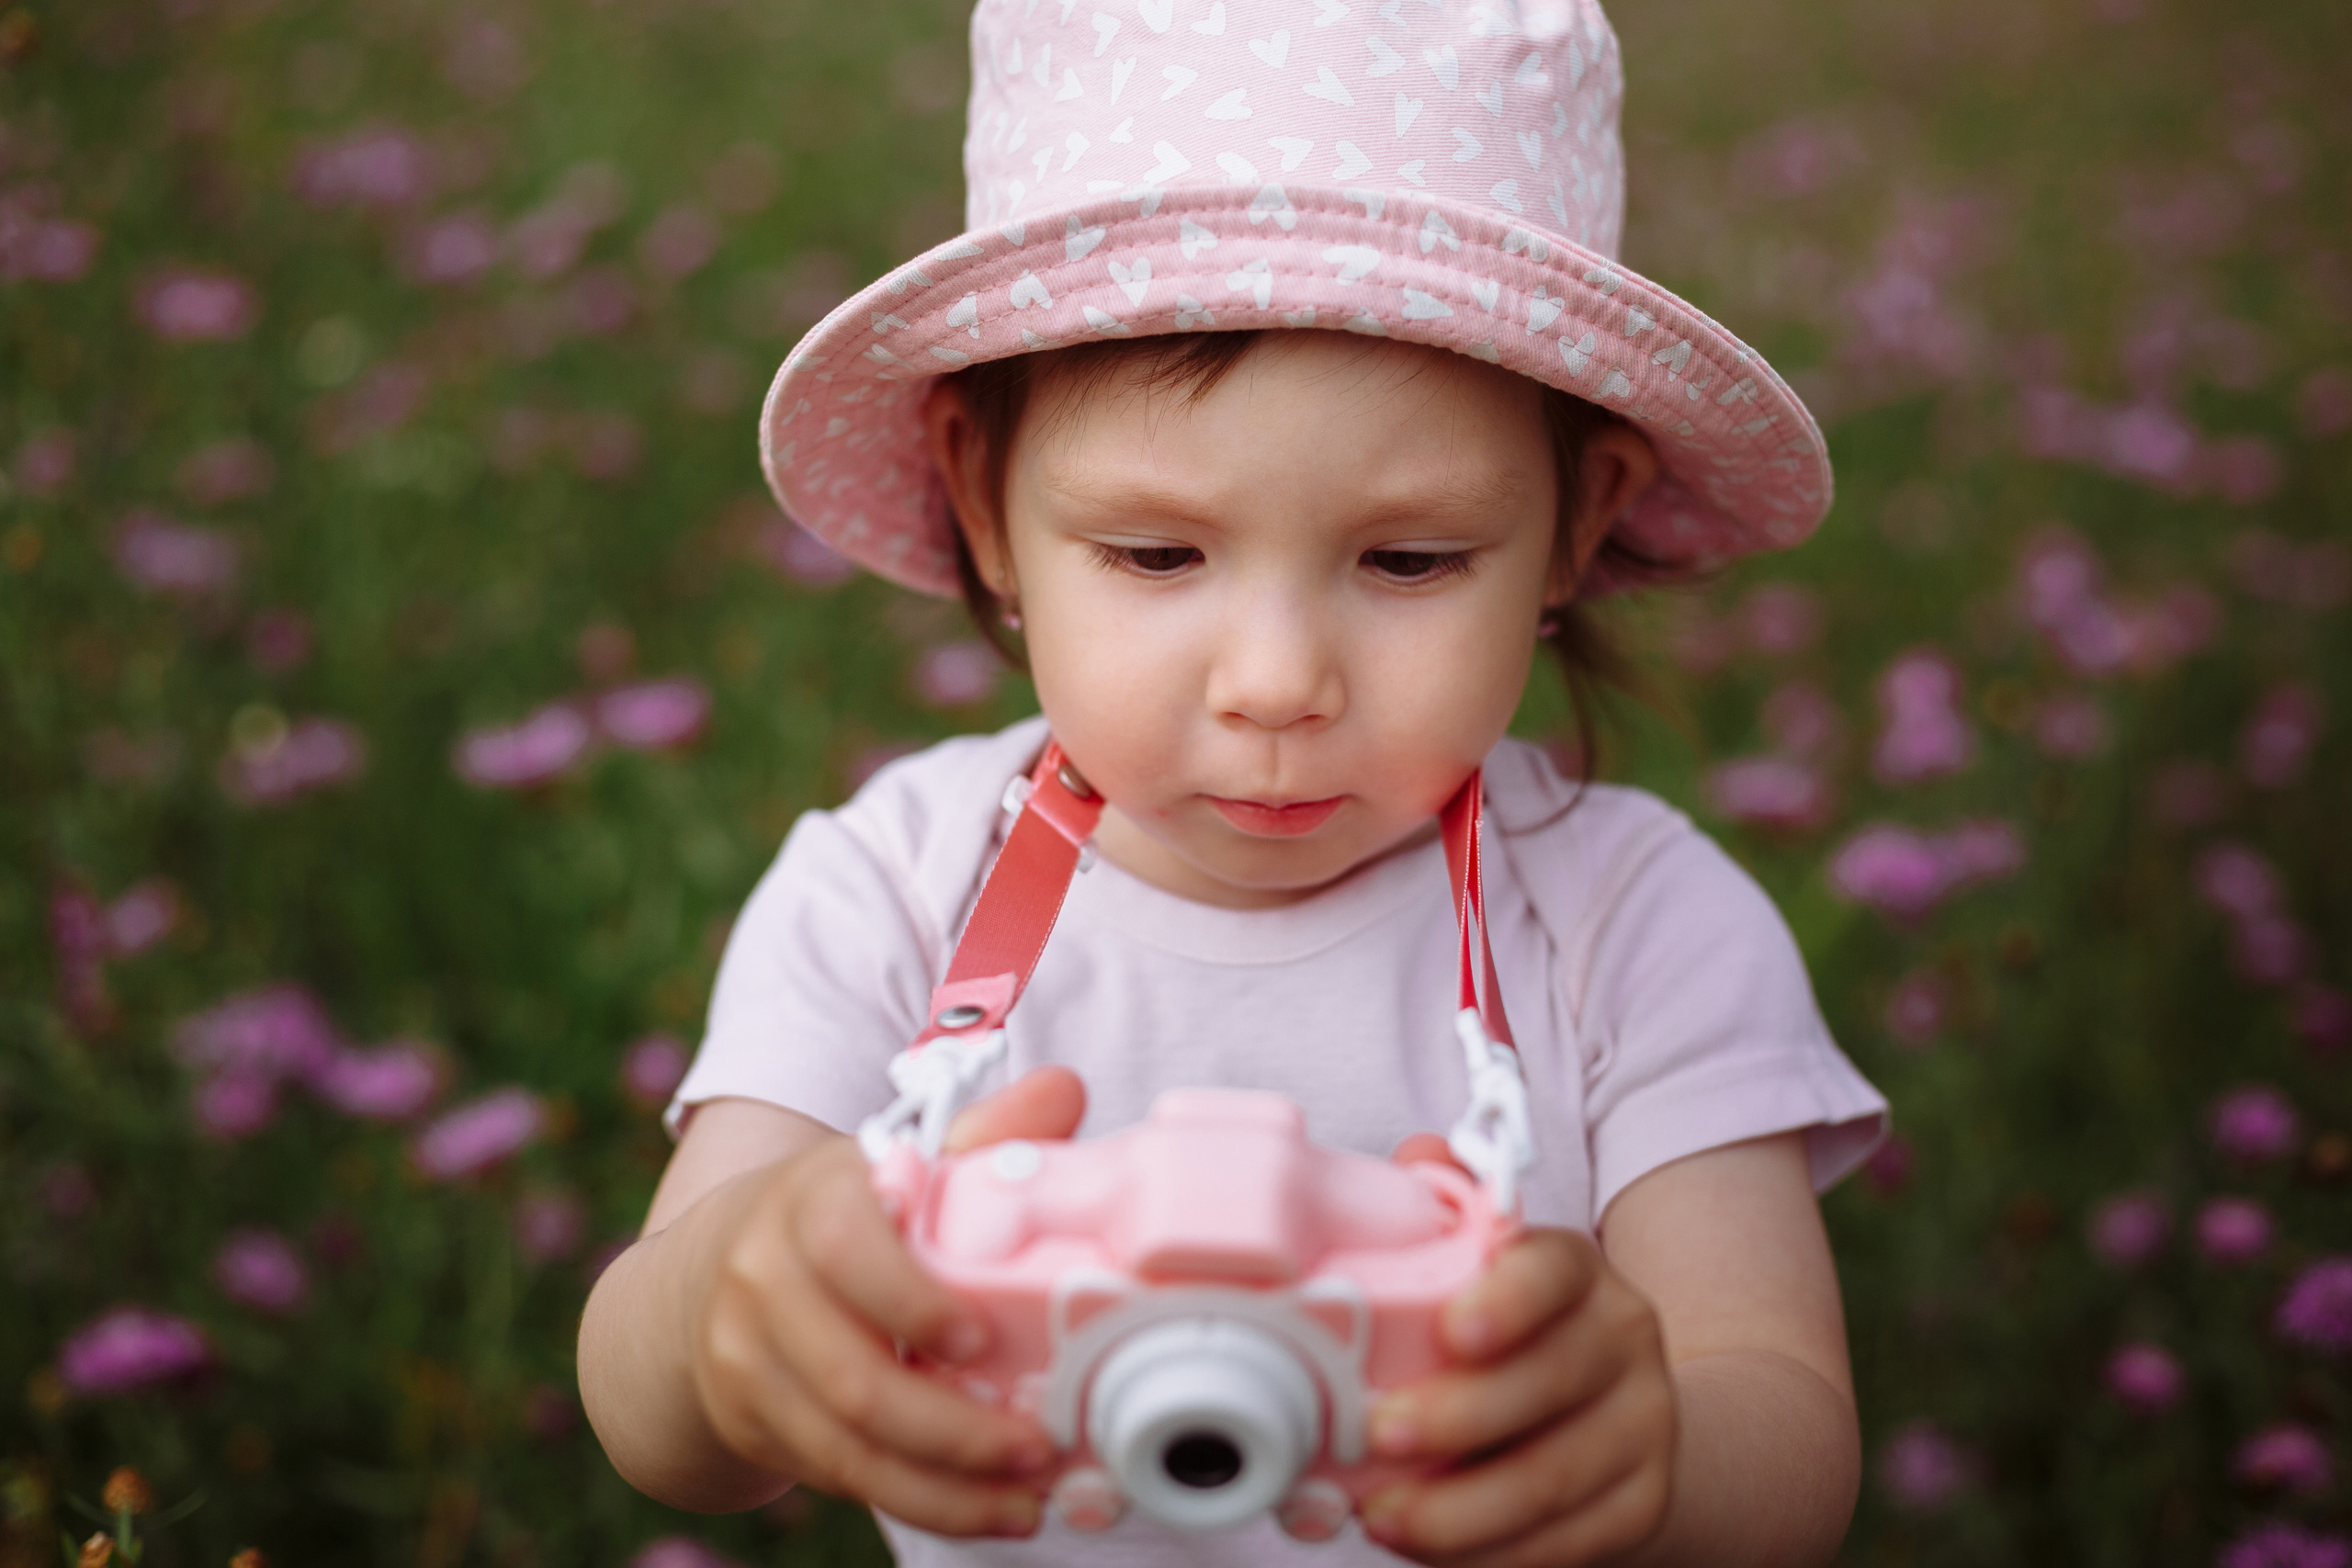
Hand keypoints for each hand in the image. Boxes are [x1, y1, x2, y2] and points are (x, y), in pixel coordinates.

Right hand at [677, 1068, 1084, 1537]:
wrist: (710, 1269)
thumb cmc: (840, 1210)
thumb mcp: (895, 1158)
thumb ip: (983, 1131)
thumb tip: (1065, 1091)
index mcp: (812, 1199)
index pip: (846, 1249)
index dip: (911, 1301)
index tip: (978, 1339)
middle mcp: (765, 1278)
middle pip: (852, 1376)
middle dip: (952, 1427)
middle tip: (1037, 1443)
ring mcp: (747, 1359)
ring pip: (845, 1445)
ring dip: (945, 1484)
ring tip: (1026, 1495)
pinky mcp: (752, 1421)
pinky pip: (838, 1476)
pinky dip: (918, 1501)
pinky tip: (984, 1508)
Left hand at [1356, 1223, 1677, 1567]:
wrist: (1621, 1414)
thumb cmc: (1516, 1336)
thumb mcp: (1486, 1267)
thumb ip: (1447, 1212)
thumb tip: (1416, 1158)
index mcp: (1576, 1271)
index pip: (1551, 1269)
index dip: (1506, 1298)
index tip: (1451, 1329)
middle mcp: (1623, 1340)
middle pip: (1550, 1380)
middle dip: (1457, 1416)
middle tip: (1377, 1434)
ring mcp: (1644, 1426)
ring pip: (1553, 1476)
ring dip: (1458, 1508)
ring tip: (1381, 1517)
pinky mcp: (1641, 1505)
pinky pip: (1564, 1542)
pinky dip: (1488, 1556)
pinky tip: (1427, 1550)